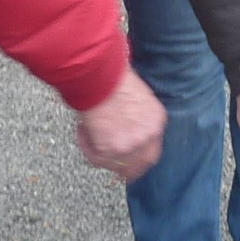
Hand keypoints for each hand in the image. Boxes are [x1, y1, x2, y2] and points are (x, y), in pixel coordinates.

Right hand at [75, 66, 165, 183]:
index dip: (138, 153)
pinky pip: (96, 158)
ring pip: (115, 164)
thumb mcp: (136, 95)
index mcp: (156, 119)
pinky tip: (83, 130)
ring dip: (102, 154)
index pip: (153, 147)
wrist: (98, 75)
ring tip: (89, 134)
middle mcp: (148, 135)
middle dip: (125, 165)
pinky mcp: (111, 150)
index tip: (128, 154)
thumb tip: (124, 126)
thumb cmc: (111, 76)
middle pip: (141, 164)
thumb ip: (136, 116)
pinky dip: (87, 147)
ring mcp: (131, 145)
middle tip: (110, 160)